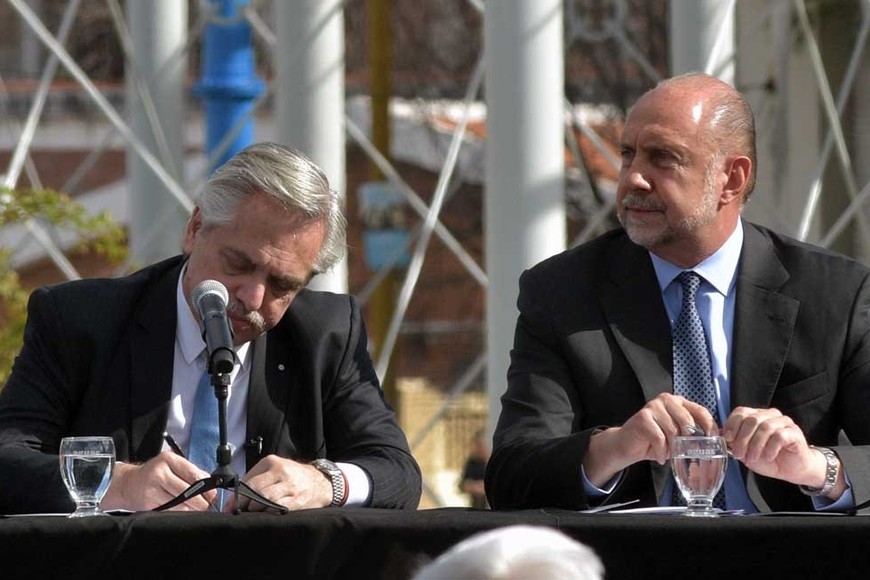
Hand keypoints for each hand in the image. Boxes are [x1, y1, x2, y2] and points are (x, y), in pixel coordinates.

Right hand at [101, 451, 216, 511]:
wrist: (128, 483)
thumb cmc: (155, 473)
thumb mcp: (172, 465)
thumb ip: (191, 472)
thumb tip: (211, 484)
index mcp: (169, 460)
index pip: (194, 475)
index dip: (207, 488)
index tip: (213, 496)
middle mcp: (160, 473)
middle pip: (188, 492)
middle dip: (201, 502)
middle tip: (205, 505)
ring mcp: (152, 490)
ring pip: (180, 504)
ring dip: (190, 509)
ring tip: (193, 508)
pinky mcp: (148, 504)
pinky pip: (170, 512)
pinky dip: (178, 513)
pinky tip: (180, 510)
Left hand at [231, 455, 332, 511]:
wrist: (320, 482)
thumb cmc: (292, 477)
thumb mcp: (274, 470)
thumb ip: (256, 479)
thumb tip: (234, 498)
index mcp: (271, 462)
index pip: (248, 480)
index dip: (236, 497)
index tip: (229, 508)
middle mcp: (281, 471)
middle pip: (255, 490)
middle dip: (244, 505)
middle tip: (240, 513)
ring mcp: (290, 485)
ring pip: (265, 500)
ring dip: (256, 510)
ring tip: (254, 514)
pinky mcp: (298, 499)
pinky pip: (279, 508)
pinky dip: (269, 514)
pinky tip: (267, 516)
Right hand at [584, 393, 716, 486]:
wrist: (628, 445)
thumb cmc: (655, 441)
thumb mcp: (678, 436)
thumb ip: (694, 433)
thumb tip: (718, 438)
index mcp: (678, 402)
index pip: (700, 410)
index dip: (709, 426)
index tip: (713, 441)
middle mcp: (666, 400)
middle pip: (687, 421)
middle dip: (687, 441)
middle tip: (682, 452)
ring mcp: (653, 407)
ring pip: (673, 431)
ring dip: (671, 448)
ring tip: (666, 453)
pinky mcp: (643, 417)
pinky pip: (659, 438)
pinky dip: (661, 452)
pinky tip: (658, 456)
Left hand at [722, 406, 844, 498]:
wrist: (791, 470)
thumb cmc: (767, 459)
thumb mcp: (745, 451)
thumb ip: (733, 441)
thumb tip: (717, 433)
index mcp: (756, 416)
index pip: (741, 412)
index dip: (731, 425)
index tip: (727, 439)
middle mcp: (770, 415)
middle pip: (751, 419)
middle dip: (742, 439)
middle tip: (739, 455)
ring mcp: (783, 422)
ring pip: (765, 427)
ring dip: (755, 445)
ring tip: (752, 458)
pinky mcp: (794, 432)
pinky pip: (780, 435)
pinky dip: (771, 447)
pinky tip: (769, 456)